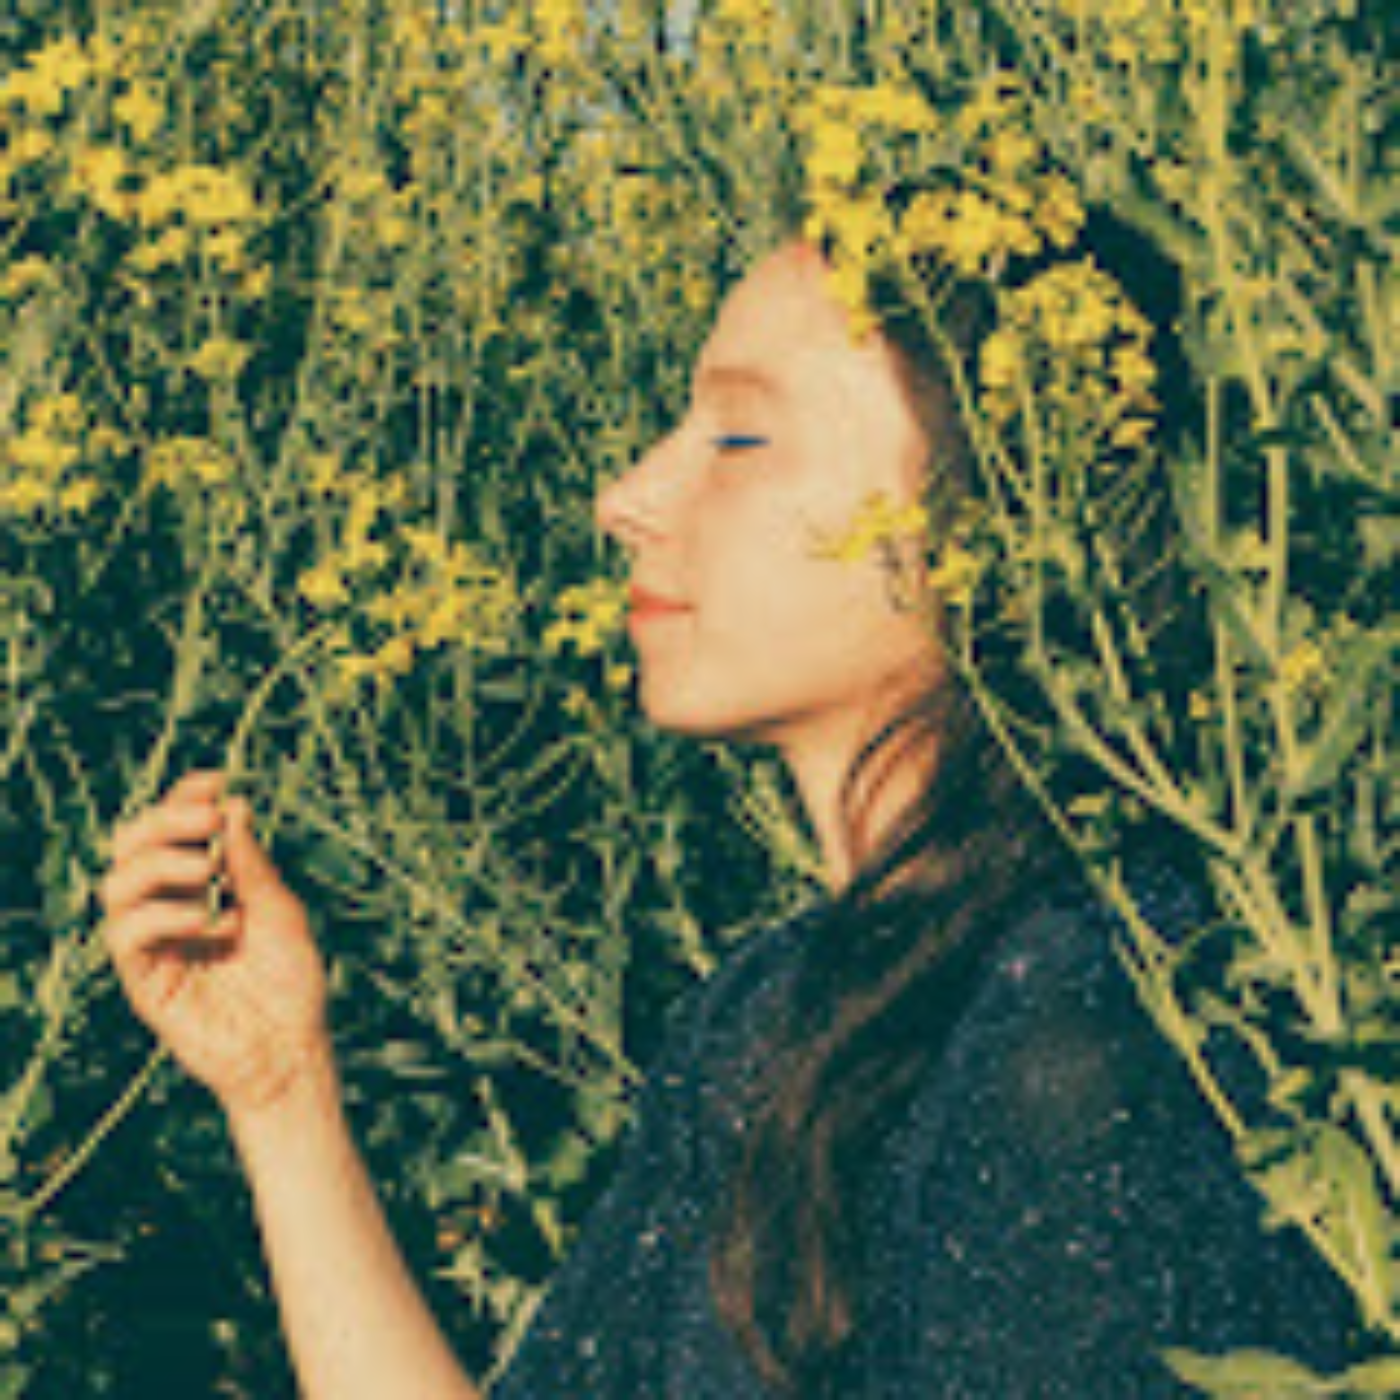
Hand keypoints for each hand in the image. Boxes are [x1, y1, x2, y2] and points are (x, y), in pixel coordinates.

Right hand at [99, 769, 331, 1117]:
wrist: (290, 1048)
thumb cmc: (292, 981)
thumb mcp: (281, 910)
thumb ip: (252, 864)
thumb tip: (233, 804)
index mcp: (200, 884)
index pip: (171, 826)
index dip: (186, 796)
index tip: (220, 780)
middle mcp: (168, 906)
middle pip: (130, 844)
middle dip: (165, 820)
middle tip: (209, 824)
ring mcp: (152, 943)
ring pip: (116, 883)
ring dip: (162, 863)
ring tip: (212, 873)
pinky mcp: (143, 980)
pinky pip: (124, 935)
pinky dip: (164, 914)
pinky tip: (209, 920)